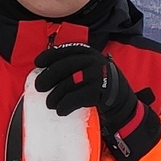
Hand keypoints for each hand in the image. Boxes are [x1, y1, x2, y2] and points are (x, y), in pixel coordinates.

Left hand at [34, 43, 160, 160]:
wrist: (122, 103)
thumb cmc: (100, 85)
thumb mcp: (91, 69)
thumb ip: (74, 66)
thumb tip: (45, 71)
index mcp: (90, 53)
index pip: (66, 50)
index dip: (50, 55)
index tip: (37, 63)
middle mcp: (93, 61)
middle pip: (63, 66)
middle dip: (47, 77)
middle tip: (39, 87)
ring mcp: (96, 76)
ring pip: (67, 84)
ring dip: (54, 96)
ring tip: (50, 103)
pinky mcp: (98, 92)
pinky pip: (74, 98)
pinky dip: (64, 105)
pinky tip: (61, 110)